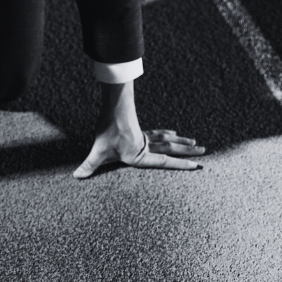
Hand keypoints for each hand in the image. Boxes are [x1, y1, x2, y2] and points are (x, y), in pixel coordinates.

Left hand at [73, 80, 204, 178]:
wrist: (113, 106)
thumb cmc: (108, 129)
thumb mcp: (98, 150)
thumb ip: (89, 164)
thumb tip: (77, 176)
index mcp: (140, 154)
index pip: (164, 161)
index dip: (181, 165)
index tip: (197, 166)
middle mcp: (145, 146)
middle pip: (171, 148)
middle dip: (188, 152)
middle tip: (205, 153)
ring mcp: (144, 137)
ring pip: (167, 140)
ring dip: (181, 142)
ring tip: (195, 143)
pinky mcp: (139, 130)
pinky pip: (158, 133)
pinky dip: (167, 134)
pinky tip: (172, 133)